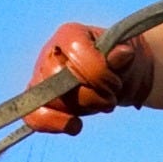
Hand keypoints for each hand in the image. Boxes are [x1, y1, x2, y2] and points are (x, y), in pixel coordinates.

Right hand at [23, 21, 142, 134]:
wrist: (119, 79)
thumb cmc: (121, 63)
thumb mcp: (128, 56)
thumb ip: (122, 56)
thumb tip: (122, 55)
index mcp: (70, 34)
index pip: (76, 52)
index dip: (97, 73)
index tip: (116, 84)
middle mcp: (50, 53)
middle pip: (58, 79)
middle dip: (89, 96)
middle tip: (110, 99)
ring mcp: (42, 77)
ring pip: (49, 99)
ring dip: (80, 110)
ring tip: (100, 106)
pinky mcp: (40, 100)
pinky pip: (34, 116)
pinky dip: (54, 124)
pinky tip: (76, 126)